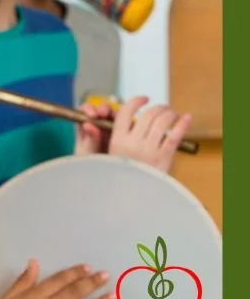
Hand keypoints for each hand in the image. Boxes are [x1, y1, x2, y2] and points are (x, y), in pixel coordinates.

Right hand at [0, 260, 114, 298]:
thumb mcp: (7, 298)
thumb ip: (23, 281)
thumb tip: (34, 263)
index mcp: (35, 296)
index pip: (58, 281)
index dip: (74, 273)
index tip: (88, 268)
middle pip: (74, 293)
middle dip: (91, 283)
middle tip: (106, 276)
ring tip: (113, 297)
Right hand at [76, 96, 190, 173]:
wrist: (132, 200)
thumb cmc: (122, 177)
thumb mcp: (111, 157)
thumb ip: (114, 137)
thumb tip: (113, 118)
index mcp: (116, 142)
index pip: (124, 111)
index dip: (136, 100)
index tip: (145, 98)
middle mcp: (132, 144)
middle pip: (148, 113)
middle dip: (159, 107)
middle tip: (163, 108)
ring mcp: (149, 150)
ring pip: (163, 120)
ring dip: (170, 113)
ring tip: (172, 114)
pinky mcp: (164, 157)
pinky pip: (176, 134)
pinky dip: (183, 123)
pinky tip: (187, 117)